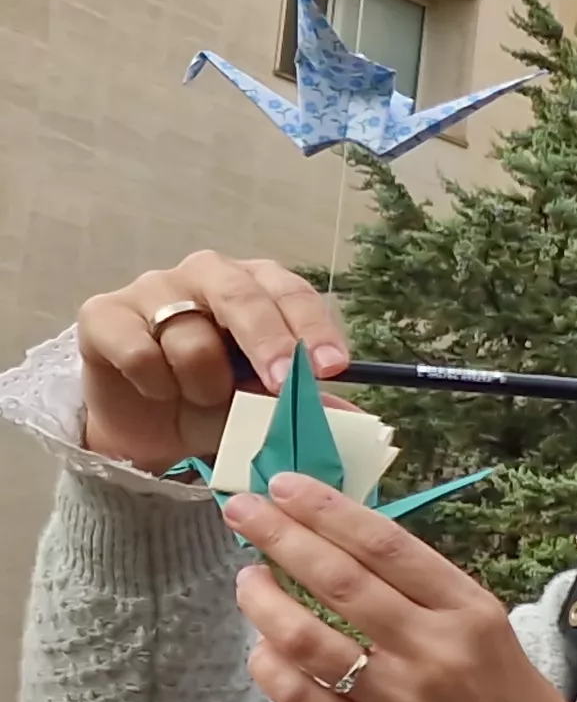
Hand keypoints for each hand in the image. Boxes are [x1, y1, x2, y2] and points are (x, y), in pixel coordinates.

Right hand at [75, 252, 349, 474]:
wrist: (149, 428)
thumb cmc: (217, 402)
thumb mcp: (266, 405)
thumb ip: (304, 401)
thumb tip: (348, 413)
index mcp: (256, 283)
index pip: (291, 292)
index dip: (313, 328)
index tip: (333, 366)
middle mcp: (206, 273)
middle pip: (242, 297)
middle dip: (269, 343)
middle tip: (284, 385)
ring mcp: (152, 288)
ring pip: (190, 337)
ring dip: (203, 384)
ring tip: (199, 397)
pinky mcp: (103, 313)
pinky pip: (139, 351)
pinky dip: (155, 384)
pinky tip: (156, 391)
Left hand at [222, 476, 576, 701]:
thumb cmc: (506, 695)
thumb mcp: (486, 627)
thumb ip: (424, 592)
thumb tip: (340, 544)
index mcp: (468, 610)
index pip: (386, 545)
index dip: (327, 511)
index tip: (284, 486)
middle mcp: (433, 648)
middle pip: (340, 581)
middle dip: (281, 538)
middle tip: (242, 510)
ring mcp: (399, 699)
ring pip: (309, 640)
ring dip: (265, 602)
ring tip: (247, 580)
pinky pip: (301, 698)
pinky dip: (271, 667)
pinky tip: (262, 647)